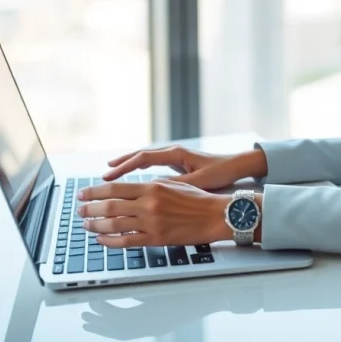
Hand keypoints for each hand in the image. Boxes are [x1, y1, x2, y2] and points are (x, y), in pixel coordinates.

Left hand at [78, 180, 255, 247]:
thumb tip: (128, 189)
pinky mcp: (156, 239)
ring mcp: (151, 222)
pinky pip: (127, 241)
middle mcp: (149, 204)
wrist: (216, 215)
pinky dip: (110, 240)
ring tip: (86, 224)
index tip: (83, 193)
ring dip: (96, 224)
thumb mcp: (171, 184)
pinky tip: (101, 238)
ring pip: (114, 224)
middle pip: (110, 205)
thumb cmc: (197, 199)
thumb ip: (149, 187)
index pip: (115, 188)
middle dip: (90, 208)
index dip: (94, 191)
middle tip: (79, 209)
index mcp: (152, 187)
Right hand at [102, 145, 266, 190]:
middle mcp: (173, 152)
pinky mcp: (178, 163)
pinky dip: (140, 169)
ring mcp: (174, 157)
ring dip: (128, 165)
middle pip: (140, 155)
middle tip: (104, 174)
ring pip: (145, 158)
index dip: (125, 166)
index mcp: (176, 154)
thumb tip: (155, 188)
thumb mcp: (199, 181)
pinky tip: (133, 177)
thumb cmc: (220, 172)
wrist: (236, 165)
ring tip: (111, 174)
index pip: (144, 158)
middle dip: (121, 164)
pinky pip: (153, 164)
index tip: (110, 174)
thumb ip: (177, 184)